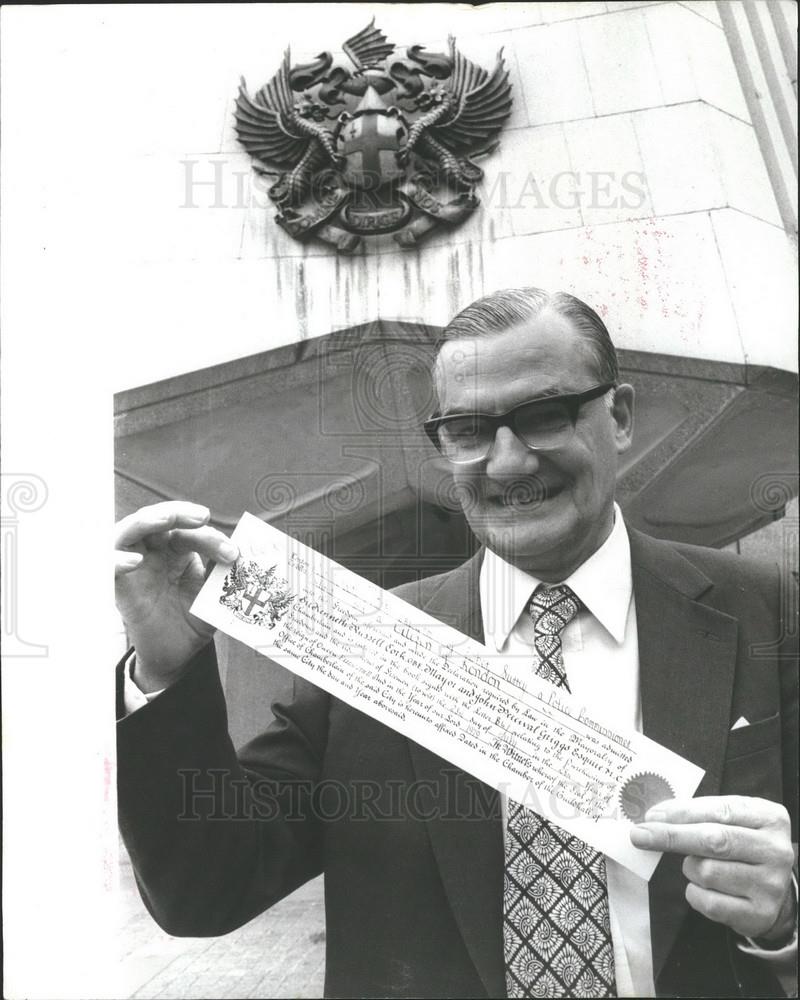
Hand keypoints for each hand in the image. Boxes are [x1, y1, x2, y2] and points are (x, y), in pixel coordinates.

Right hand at [115, 501, 238, 690]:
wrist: (175, 655)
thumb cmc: (191, 619)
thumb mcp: (211, 595)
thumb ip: (220, 573)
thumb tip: (239, 551)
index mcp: (176, 550)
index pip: (190, 533)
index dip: (212, 539)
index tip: (234, 554)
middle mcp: (152, 552)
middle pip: (157, 520)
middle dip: (178, 512)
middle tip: (203, 516)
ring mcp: (133, 567)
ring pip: (129, 531)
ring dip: (147, 520)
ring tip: (167, 519)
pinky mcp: (117, 588)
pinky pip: (107, 567)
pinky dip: (117, 560)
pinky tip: (136, 561)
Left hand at [630, 796, 795, 942]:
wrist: (775, 890)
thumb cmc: (743, 845)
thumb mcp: (734, 820)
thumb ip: (702, 813)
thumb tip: (656, 816)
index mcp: (769, 818)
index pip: (720, 810)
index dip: (682, 812)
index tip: (651, 815)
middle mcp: (775, 850)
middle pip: (713, 840)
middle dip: (671, 836)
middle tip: (640, 835)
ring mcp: (770, 884)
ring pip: (707, 872)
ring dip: (690, 868)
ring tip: (698, 866)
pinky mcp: (759, 914)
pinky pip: (709, 902)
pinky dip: (695, 893)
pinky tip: (703, 888)